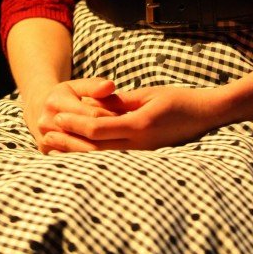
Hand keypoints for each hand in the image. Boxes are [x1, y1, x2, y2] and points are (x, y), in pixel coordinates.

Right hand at [22, 77, 119, 153]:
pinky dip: (88, 160)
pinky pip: (72, 160)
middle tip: (127, 136)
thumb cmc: (66, 96)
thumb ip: (95, 86)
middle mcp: (47, 122)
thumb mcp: (78, 86)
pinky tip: (103, 159)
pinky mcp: (47, 153)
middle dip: (108, 136)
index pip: (91, 114)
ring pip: (80, 151)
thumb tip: (111, 86)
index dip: (112, 118)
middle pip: (86, 135)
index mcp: (56, 102)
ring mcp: (45, 140)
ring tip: (119, 148)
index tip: (127, 120)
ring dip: (101, 150)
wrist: (39, 110)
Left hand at [43, 84, 219, 152]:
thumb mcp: (150, 94)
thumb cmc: (181, 100)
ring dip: (74, 151)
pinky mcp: (145, 159)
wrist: (209, 117)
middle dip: (67, 140)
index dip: (74, 122)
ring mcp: (143, 156)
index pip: (98, 128)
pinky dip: (92, 157)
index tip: (56, 115)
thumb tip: (95, 106)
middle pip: (94, 147)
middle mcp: (140, 145)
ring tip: (52, 144)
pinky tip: (77, 154)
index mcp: (140, 125)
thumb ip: (122, 102)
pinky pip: (113, 160)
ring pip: (101, 158)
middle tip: (43, 133)